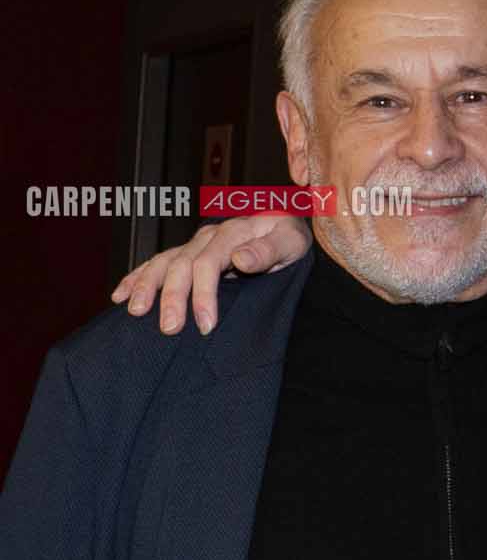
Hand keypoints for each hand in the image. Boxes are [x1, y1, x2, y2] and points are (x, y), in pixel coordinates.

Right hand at [112, 214, 311, 334]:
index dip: (204, 294)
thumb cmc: (291, 240)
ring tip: (136, 312)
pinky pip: (157, 263)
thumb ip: (269, 250)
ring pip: (163, 262)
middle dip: (172, 297)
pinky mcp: (188, 254)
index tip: (204, 325)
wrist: (287, 231)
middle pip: (181, 264)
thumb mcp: (292, 243)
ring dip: (147, 286)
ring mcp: (196, 244)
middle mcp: (209, 235)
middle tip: (169, 328)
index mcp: (233, 232)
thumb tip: (239, 259)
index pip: (209, 263)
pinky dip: (137, 278)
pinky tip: (120, 296)